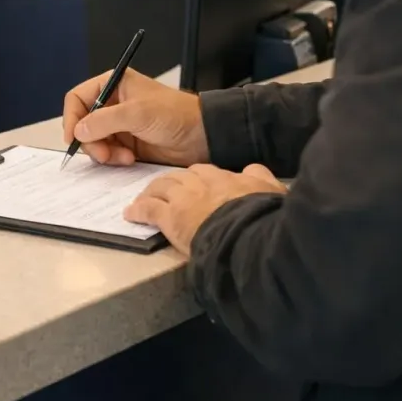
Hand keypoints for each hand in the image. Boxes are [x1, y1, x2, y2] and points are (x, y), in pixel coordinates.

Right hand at [63, 68, 208, 167]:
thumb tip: (78, 131)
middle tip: (103, 154)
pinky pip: (107, 153)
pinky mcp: (126, 143)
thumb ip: (104, 120)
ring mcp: (119, 124)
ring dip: (103, 152)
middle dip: (90, 141)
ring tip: (123, 157)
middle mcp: (113, 103)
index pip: (78, 98)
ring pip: (93, 141)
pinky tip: (129, 159)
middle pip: (82, 123)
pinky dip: (113, 159)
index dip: (71, 117)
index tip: (73, 138)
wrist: (202, 136)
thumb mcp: (138, 113)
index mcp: (113, 84)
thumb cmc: (175, 114)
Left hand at [125, 164, 287, 254]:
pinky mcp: (170, 217)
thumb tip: (254, 169)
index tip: (193, 184)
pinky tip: (131, 213)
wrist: (246, 230)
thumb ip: (260, 176)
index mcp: (224, 177)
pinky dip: (138, 210)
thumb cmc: (261, 213)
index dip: (195, 178)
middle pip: (178, 176)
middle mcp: (200, 182)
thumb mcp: (270, 188)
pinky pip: (149, 209)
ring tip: (143, 198)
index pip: (203, 171)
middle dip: (169, 182)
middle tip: (162, 189)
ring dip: (151, 192)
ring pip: (160, 188)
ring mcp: (183, 198)